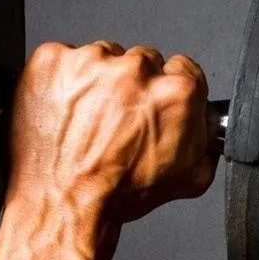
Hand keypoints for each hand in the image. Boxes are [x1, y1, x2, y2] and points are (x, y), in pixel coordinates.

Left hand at [7, 40, 216, 224]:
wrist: (66, 202)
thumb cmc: (120, 193)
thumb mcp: (190, 179)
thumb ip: (206, 140)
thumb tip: (204, 123)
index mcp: (175, 93)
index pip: (183, 67)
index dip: (170, 88)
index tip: (155, 102)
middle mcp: (135, 72)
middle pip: (143, 61)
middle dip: (134, 86)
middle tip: (120, 119)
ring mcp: (90, 63)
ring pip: (103, 57)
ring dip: (99, 81)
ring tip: (90, 118)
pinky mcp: (53, 61)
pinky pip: (65, 58)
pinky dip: (65, 80)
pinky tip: (68, 110)